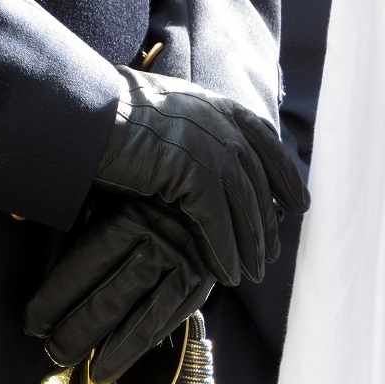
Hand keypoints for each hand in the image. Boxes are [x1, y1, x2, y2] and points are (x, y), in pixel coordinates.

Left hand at [24, 196, 215, 383]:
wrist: (207, 178)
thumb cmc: (140, 184)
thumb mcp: (103, 187)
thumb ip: (71, 213)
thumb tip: (16, 216)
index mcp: (130, 213)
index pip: (85, 264)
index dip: (55, 298)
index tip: (32, 322)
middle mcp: (160, 240)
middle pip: (111, 298)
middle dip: (79, 332)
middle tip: (55, 352)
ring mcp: (185, 265)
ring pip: (143, 318)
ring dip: (114, 351)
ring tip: (91, 372)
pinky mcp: (201, 283)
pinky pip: (170, 321)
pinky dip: (145, 344)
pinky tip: (122, 360)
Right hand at [94, 66, 309, 285]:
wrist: (85, 117)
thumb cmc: (113, 122)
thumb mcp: (167, 121)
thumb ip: (194, 137)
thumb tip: (204, 168)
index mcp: (219, 107)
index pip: (266, 143)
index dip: (286, 176)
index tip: (299, 204)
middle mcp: (221, 125)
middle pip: (258, 182)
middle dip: (268, 222)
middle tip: (274, 254)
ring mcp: (210, 148)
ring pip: (243, 206)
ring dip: (251, 245)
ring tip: (254, 275)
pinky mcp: (192, 173)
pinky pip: (217, 223)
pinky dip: (225, 253)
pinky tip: (228, 276)